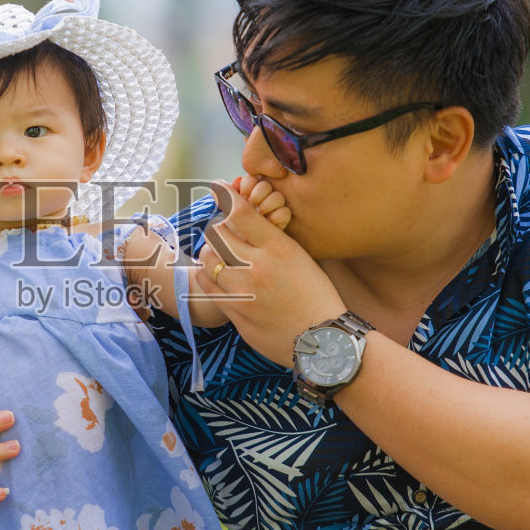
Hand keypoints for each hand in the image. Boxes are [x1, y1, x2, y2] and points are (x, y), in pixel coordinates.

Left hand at [194, 179, 342, 363]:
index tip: (218, 186)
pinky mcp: (234, 312)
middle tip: (224, 233)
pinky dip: (207, 274)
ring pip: (207, 257)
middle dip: (218, 229)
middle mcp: (258, 267)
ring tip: (220, 256)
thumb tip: (249, 217)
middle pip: (217, 233)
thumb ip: (273, 238)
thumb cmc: (316, 296)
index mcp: (280, 248)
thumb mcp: (301, 258)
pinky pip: (206, 284)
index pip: (241, 212)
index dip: (225, 195)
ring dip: (210, 252)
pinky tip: (216, 275)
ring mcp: (243, 291)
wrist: (323, 342)